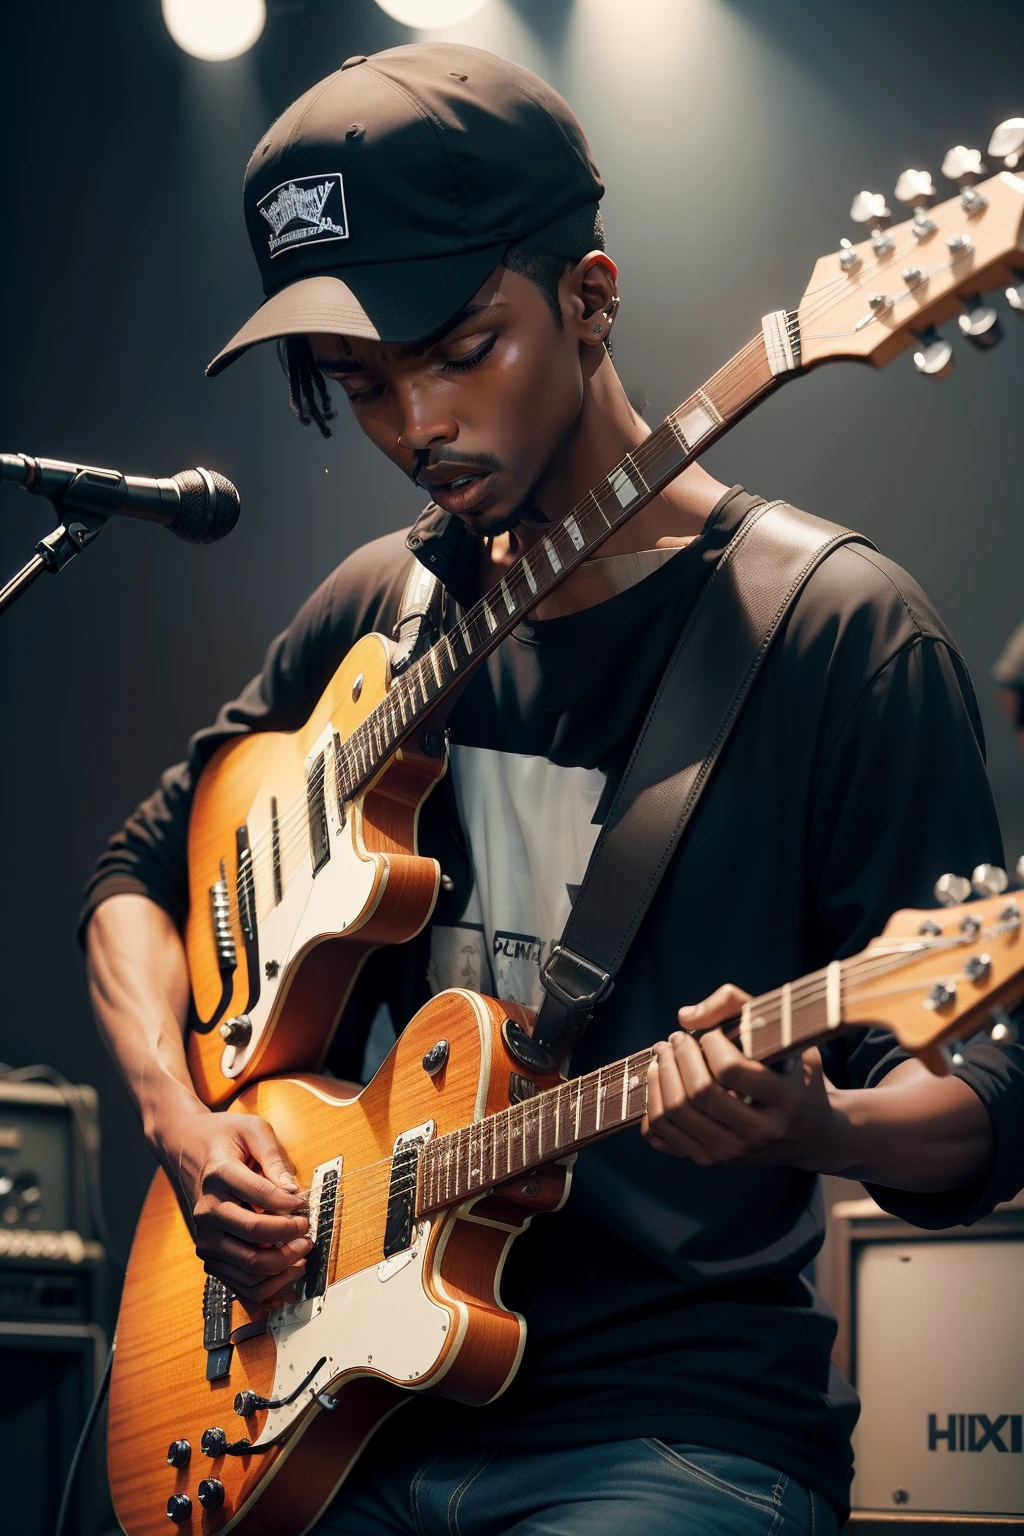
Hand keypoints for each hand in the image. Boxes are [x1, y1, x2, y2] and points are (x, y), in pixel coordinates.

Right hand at [160, 1112, 310, 1305]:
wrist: (185, 1147)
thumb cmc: (223, 1137)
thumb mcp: (253, 1129)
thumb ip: (274, 1156)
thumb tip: (292, 1190)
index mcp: (219, 1175)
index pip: (263, 1197)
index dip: (292, 1204)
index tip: (306, 1203)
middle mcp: (208, 1211)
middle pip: (256, 1237)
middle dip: (291, 1236)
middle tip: (308, 1228)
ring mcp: (206, 1237)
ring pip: (250, 1267)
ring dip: (283, 1265)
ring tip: (303, 1250)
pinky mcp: (209, 1255)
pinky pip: (241, 1284)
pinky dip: (268, 1286)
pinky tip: (289, 1273)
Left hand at [642, 984, 840, 1169]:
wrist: (811, 1134)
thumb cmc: (795, 1074)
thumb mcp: (786, 1037)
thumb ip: (740, 1007)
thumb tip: (685, 1016)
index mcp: (786, 1099)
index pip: (730, 1070)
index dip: (710, 1043)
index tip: (709, 1034)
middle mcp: (761, 1132)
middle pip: (698, 1092)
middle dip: (678, 1057)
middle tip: (675, 1039)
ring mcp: (734, 1151)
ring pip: (675, 1113)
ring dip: (659, 1076)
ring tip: (663, 1054)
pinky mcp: (711, 1161)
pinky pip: (662, 1134)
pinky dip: (652, 1103)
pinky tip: (659, 1081)